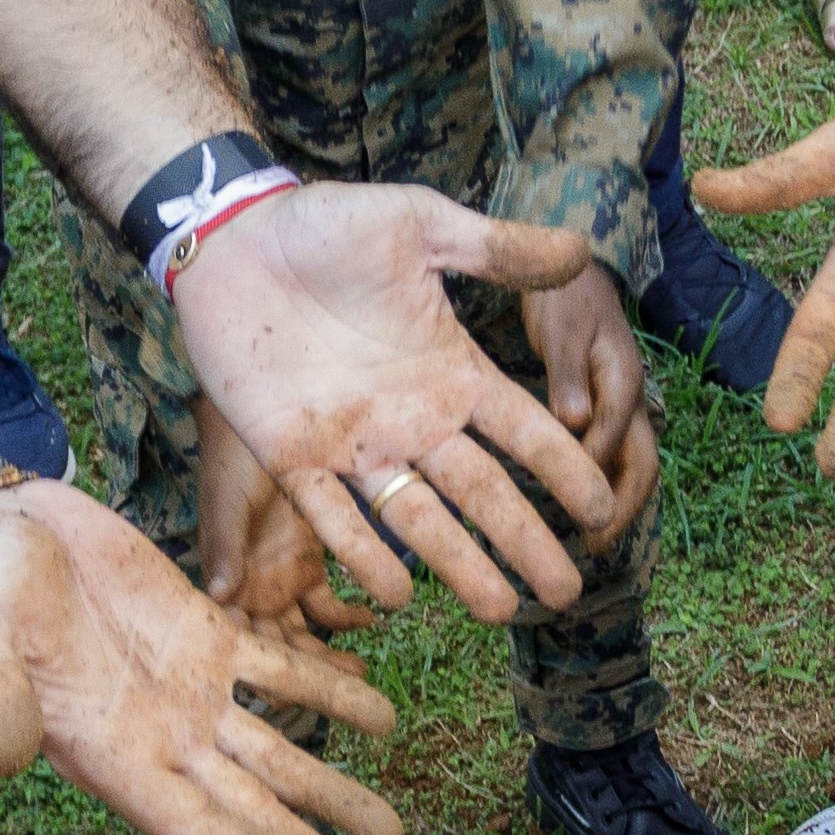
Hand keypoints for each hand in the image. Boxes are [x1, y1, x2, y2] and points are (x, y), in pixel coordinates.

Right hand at [0, 480, 413, 834]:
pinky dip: (331, 693)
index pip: (200, 829)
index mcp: (109, 758)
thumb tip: (3, 760)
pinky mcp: (205, 631)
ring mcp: (190, 690)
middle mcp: (161, 739)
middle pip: (254, 813)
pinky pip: (280, 671)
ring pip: (278, 753)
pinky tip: (383, 718)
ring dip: (334, 793)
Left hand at [171, 182, 627, 621]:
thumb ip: (495, 247)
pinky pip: (333, 514)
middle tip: (566, 592)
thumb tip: (582, 250)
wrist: (232, 239)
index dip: (563, 472)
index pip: (523, 432)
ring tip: (500, 609)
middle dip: (525, 542)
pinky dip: (363, 552)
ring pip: (418, 517)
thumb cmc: (326, 226)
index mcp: (449, 370)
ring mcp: (354, 442)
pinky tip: (397, 594)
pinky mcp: (293, 455)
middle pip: (482, 493)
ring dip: (459, 564)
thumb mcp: (421, 225)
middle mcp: (411, 418)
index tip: (602, 511)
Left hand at [522, 274, 663, 543]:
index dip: (592, 477)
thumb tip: (576, 422)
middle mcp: (631, 400)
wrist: (576, 274)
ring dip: (620, 504)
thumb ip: (566, 374)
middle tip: (596, 547)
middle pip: (642, 465)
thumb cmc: (564, 297)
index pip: (612, 439)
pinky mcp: (609, 409)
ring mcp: (623, 407)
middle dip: (624, 508)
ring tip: (595, 542)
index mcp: (622, 381)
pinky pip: (616, 456)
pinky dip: (607, 486)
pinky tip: (584, 508)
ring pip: (634, 465)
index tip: (573, 514)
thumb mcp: (561, 328)